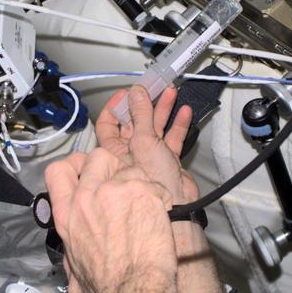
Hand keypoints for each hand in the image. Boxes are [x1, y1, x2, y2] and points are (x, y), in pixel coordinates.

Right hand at [44, 147, 176, 292]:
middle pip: (97, 157)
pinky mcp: (141, 190)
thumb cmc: (106, 288)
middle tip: (124, 187)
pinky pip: (153, 182)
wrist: (134, 289)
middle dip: (112, 167)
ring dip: (139, 183)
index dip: (74, 167)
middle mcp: (87, 197)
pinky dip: (160, 197)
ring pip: (129, 167)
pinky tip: (160, 215)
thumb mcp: (73, 272)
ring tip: (146, 205)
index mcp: (67, 215)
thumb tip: (75, 255)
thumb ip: (72, 254)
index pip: (58, 171)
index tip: (87, 174)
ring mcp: (114, 190)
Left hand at [97, 86, 199, 204]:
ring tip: (171, 93)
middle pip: (134, 121)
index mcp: (115, 150)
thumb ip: (141, 115)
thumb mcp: (144, 141)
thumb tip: (136, 94)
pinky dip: (178, 124)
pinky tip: (183, 112)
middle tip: (153, 88)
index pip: (108, 124)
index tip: (127, 93)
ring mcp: (149, 156)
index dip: (116, 107)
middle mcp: (130, 152)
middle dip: (144, 103)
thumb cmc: (154, 182)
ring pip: (154, 127)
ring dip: (163, 110)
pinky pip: (171, 137)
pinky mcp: (167, 159)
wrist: (178, 204)